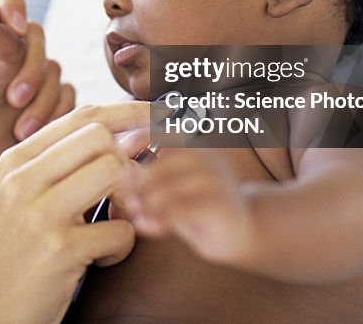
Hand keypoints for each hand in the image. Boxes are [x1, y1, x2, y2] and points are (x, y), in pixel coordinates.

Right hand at [0, 102, 149, 323]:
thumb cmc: (22, 248)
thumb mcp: (31, 196)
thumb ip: (71, 163)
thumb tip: (136, 132)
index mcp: (17, 160)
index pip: (83, 116)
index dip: (129, 112)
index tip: (160, 115)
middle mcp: (23, 179)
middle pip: (100, 138)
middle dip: (127, 162)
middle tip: (125, 195)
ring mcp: (39, 213)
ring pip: (113, 172)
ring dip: (129, 201)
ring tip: (116, 223)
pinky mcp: (59, 250)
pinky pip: (120, 230)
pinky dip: (122, 246)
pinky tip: (102, 257)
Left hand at [119, 148, 255, 264]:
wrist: (244, 232)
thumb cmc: (199, 208)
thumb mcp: (172, 191)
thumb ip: (148, 182)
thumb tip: (121, 177)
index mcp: (195, 147)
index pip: (160, 132)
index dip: (135, 142)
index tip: (118, 164)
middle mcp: (208, 158)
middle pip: (162, 163)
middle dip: (139, 183)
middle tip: (125, 201)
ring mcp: (218, 181)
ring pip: (170, 187)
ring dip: (147, 203)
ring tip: (135, 215)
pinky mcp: (222, 206)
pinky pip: (182, 209)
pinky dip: (159, 219)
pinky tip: (148, 227)